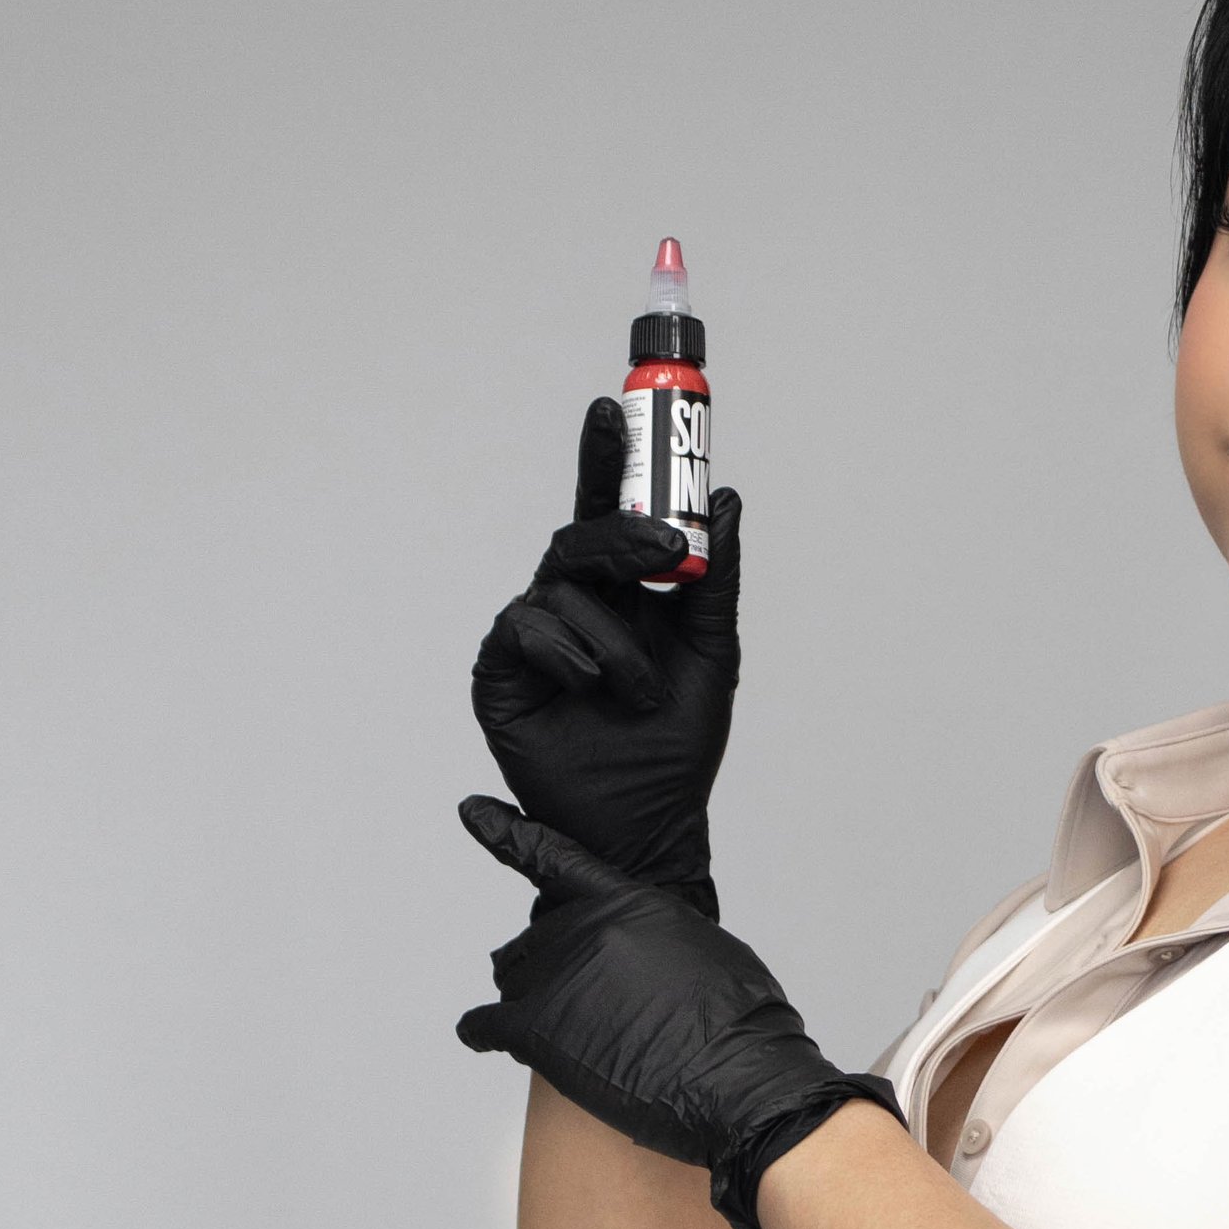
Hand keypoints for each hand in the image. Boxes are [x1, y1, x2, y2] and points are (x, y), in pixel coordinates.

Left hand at [456, 802, 903, 1228]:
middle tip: (582, 1004)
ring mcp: (559, 978)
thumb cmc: (742, 1024)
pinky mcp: (538, 1030)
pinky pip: (485, 1024)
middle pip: (537, 936)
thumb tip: (643, 955)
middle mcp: (586, 930)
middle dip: (550, 964)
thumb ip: (659, 937)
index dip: (509, 834)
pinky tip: (480, 1035)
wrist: (739, 1081)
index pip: (556, 860)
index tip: (475, 813)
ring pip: (513, 975)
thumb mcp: (706, 951)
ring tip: (556, 1024)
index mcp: (630, 902)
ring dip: (525, 995)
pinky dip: (479, 1031)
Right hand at [469, 398, 741, 914]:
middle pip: (580, 534)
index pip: (611, 510)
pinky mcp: (500, 674)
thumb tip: (727, 499)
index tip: (614, 407)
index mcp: (623, 590)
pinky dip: (568, 655)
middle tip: (662, 549)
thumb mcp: (713, 650)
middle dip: (622, 532)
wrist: (648, 821)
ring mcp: (533, 636)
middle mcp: (572, 602)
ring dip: (615, 637)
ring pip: (561, 586)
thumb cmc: (677, 742)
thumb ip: (715, 576)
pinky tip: (588, 690)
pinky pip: (526, 630)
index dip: (609, 458)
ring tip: (639, 689)